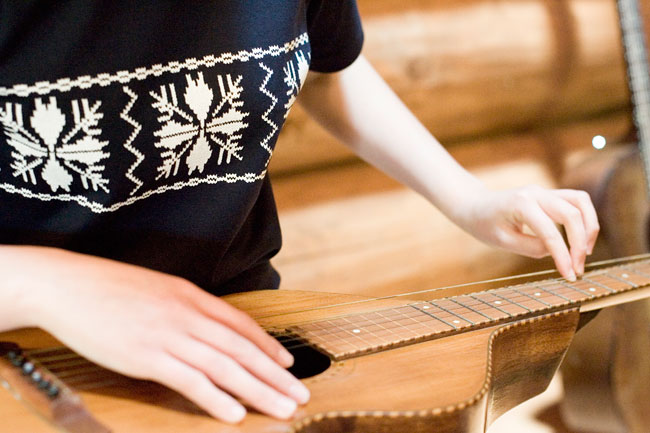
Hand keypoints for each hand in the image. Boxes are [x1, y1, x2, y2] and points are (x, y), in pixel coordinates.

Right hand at [10, 247, 308, 422]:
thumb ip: (186, 308)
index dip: (269, 346)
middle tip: (299, 395)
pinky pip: (190, 380)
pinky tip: (235, 414)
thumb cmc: (110, 288)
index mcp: (192, 296)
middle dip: (275, 375)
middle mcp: (188, 314)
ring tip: (282, 409)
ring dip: (258, 391)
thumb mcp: (158, 290)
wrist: (68, 283)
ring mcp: (169, 335)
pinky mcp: (147, 355)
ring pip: (225, 366)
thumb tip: (208, 328)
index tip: (288, 364)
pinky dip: (216, 399)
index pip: (241, 324)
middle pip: (242, 349)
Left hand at [458, 185, 598, 279]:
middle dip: (580, 244)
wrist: (474, 205)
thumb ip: (531, 247)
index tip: (570, 276)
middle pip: (573, 214)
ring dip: (590, 227)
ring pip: (581, 201)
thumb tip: (556, 251)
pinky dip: (584, 219)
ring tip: (585, 252)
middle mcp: (536, 193)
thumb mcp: (502, 242)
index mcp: (521, 205)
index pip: (551, 233)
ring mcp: (544, 191)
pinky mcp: (549, 194)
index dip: (563, 256)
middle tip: (578, 269)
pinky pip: (576, 201)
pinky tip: (580, 239)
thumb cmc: (484, 224)